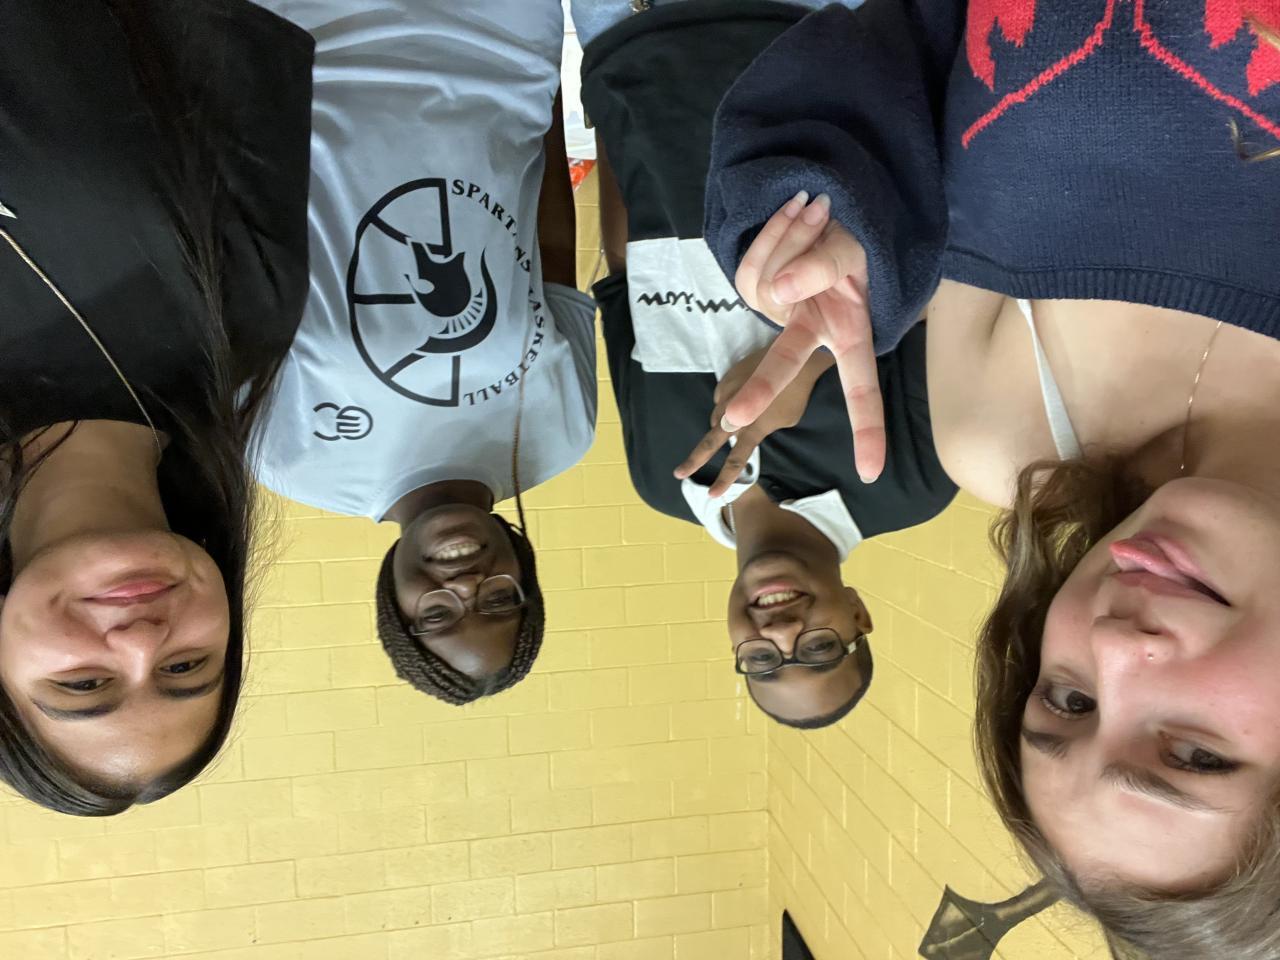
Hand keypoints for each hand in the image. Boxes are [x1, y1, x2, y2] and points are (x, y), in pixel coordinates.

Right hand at [674, 345, 833, 496]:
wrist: (795, 357)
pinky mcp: (725, 380)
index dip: (724, 480)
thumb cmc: (796, 394)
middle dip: (694, 461)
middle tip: (679, 473)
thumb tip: (745, 429)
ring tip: (738, 418)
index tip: (712, 495)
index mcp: (753, 428)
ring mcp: (727, 395)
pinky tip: (741, 397)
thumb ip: (762, 430)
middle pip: (709, 443)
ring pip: (716, 419)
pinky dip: (728, 404)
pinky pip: (721, 399)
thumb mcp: (784, 421)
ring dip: (722, 425)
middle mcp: (734, 414)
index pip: (736, 461)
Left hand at [722, 191, 886, 482]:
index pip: (861, 387)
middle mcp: (810, 329)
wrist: (826, 205)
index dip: (867, 428)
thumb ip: (821, 268)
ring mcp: (777, 312)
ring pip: (769, 281)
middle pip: (784, 362)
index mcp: (848, 333)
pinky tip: (794, 210)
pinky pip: (751, 265)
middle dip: (761, 387)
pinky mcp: (751, 290)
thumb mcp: (853, 249)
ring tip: (818, 211)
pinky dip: (772, 232)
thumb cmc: (853, 238)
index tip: (869, 472)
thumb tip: (780, 292)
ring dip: (793, 235)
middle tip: (732, 420)